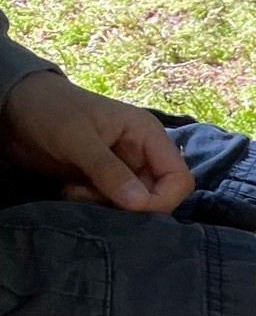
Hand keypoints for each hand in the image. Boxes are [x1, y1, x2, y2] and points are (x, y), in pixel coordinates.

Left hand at [0, 70, 193, 212]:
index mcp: (148, 135)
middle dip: (129, 206)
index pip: (179, 179)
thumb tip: (140, 204)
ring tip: (77, 192)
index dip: (162, 200)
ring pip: (136, 207)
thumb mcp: (77, 138)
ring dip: (108, 208)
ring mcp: (126, 170)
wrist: (15, 107)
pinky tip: (73, 192)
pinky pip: (116, 207)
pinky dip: (96, 207)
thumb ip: (109, 170)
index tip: (131, 208)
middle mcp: (143, 154)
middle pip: (159, 198)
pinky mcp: (107, 182)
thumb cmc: (49, 111)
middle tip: (93, 196)